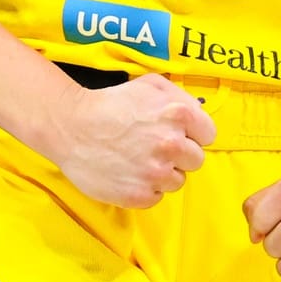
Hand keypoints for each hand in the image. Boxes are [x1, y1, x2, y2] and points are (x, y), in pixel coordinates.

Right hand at [41, 75, 215, 208]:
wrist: (71, 127)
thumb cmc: (111, 103)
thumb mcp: (150, 84)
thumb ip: (180, 97)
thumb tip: (199, 114)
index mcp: (178, 114)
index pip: (209, 135)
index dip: (193, 134)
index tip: (177, 133)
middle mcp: (171, 145)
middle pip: (196, 160)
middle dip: (179, 154)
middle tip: (155, 147)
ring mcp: (155, 173)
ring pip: (178, 181)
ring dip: (163, 173)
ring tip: (139, 159)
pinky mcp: (139, 195)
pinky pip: (157, 196)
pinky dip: (146, 188)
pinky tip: (129, 172)